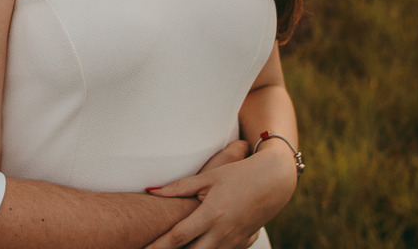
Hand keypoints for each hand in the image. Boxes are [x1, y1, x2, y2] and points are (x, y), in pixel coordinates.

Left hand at [142, 140, 296, 248]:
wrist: (274, 181)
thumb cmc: (239, 175)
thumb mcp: (209, 177)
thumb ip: (179, 187)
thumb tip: (150, 190)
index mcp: (211, 214)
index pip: (178, 236)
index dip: (158, 245)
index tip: (143, 248)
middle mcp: (222, 233)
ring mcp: (234, 242)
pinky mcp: (242, 244)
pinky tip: (198, 244)